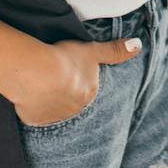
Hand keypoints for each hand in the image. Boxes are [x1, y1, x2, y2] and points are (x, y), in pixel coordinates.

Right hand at [13, 36, 141, 126]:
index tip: (68, 69)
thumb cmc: (66, 59)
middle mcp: (75, 110)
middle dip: (64, 90)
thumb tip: (138, 45)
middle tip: (53, 76)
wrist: (37, 74)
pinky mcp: (35, 121)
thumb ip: (115, 51)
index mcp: (89, 94)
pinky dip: (32, 105)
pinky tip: (29, 93)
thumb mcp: (93, 50)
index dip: (77, 77)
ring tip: (40, 82)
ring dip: (48, 99)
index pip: (86, 87)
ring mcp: (54, 118)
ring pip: (53, 108)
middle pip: (71, 100)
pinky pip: (35, 114)